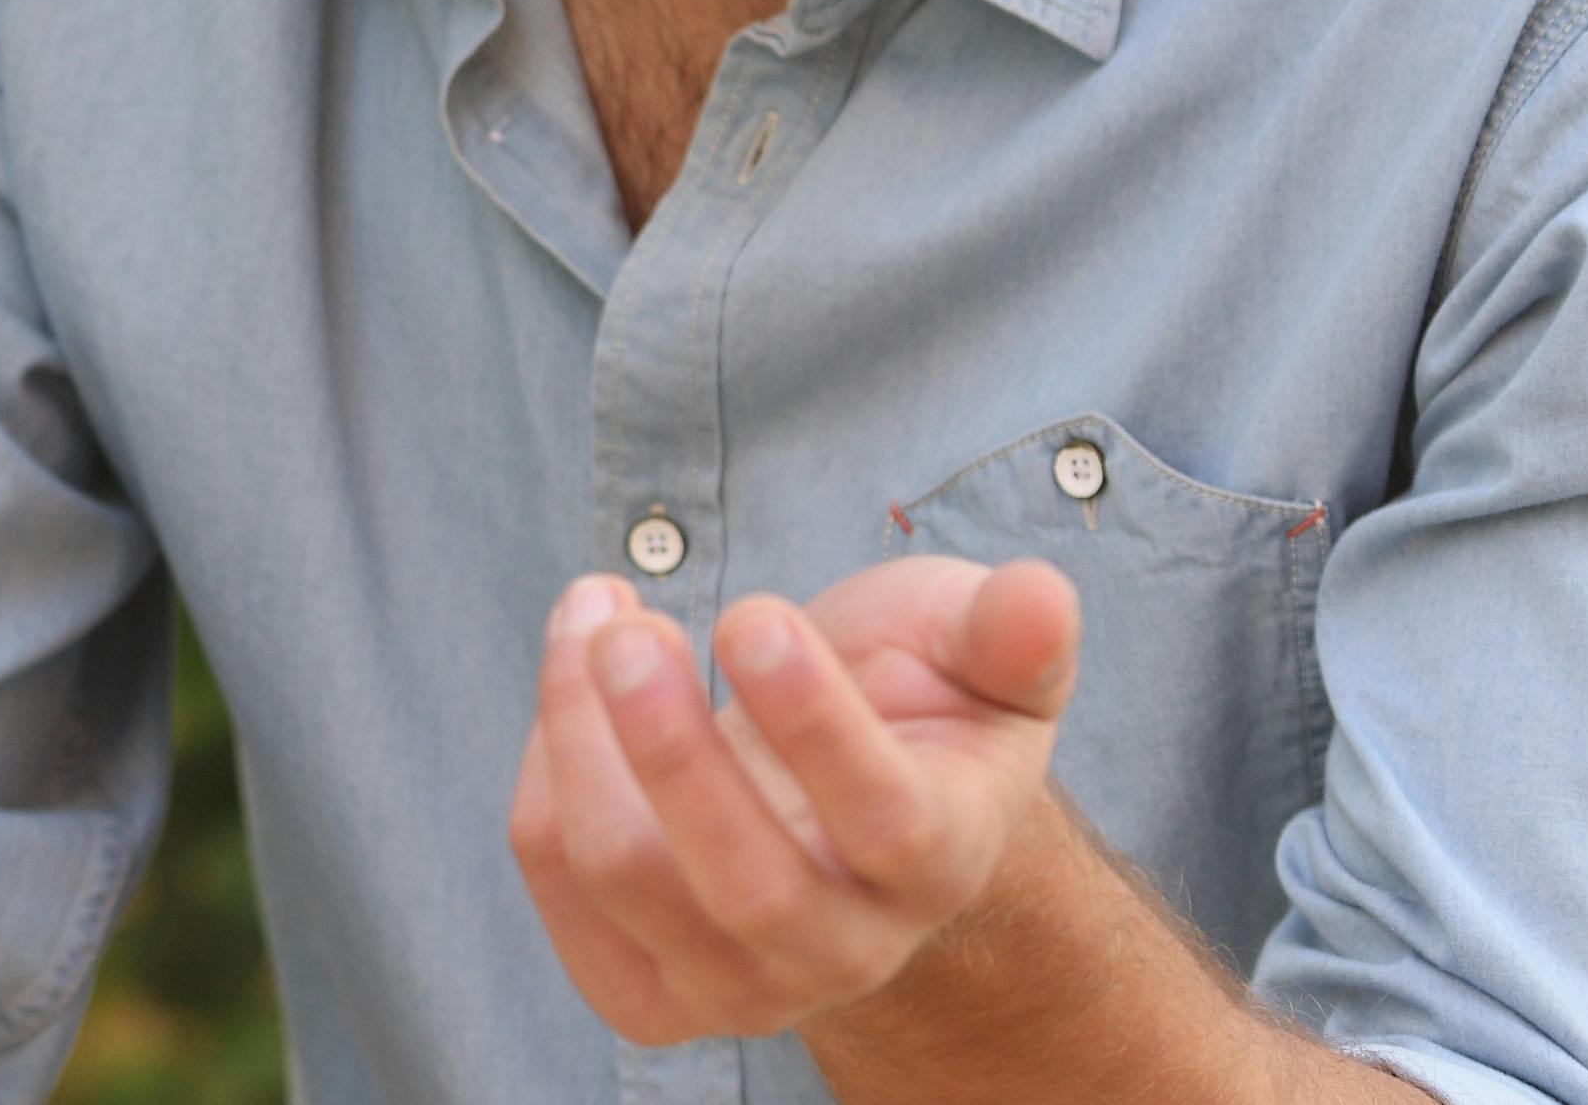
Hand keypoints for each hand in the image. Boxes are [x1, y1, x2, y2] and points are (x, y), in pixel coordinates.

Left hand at [505, 554, 1079, 1046]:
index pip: (885, 820)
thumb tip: (1041, 599)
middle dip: (666, 743)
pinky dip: (545, 773)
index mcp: (943, 862)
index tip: (749, 612)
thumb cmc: (913, 712)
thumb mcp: (975, 656)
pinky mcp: (647, 989)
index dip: (813, 717)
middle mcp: (847, 948)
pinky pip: (563, 888)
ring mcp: (742, 985)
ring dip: (580, 733)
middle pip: (745, 882)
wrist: (847, 809)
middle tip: (625, 624)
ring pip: (629, 877)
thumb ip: (1008, 633)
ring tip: (596, 615)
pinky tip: (570, 689)